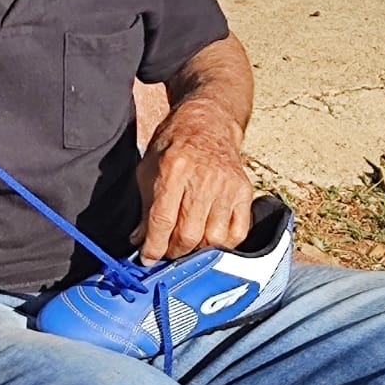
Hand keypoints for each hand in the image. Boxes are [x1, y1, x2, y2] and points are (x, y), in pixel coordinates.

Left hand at [133, 101, 252, 264]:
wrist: (208, 125)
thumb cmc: (173, 146)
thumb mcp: (148, 170)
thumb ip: (145, 207)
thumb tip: (140, 241)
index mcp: (173, 169)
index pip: (162, 220)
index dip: (153, 247)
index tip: (147, 259)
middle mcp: (203, 179)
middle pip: (188, 235)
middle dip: (173, 252)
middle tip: (166, 252)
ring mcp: (227, 186)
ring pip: (212, 239)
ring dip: (196, 251)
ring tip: (186, 246)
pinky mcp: (244, 193)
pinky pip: (237, 234)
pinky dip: (222, 245)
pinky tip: (209, 239)